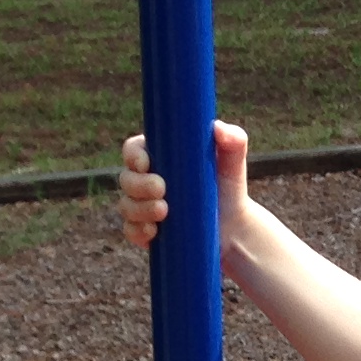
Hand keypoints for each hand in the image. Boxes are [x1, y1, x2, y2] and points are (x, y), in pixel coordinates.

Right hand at [116, 120, 254, 252]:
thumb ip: (233, 139)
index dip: (133, 155)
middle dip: (139, 185)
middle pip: (126, 179)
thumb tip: (217, 128)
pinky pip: (131, 231)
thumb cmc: (228, 186)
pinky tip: (153, 231)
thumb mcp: (233, 161)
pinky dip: (138, 231)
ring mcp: (143, 207)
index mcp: (158, 157)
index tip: (146, 163)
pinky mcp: (146, 231)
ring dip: (139, 209)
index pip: (133, 150)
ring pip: (126, 206)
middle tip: (161, 189)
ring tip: (163, 212)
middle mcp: (144, 180)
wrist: (234, 226)